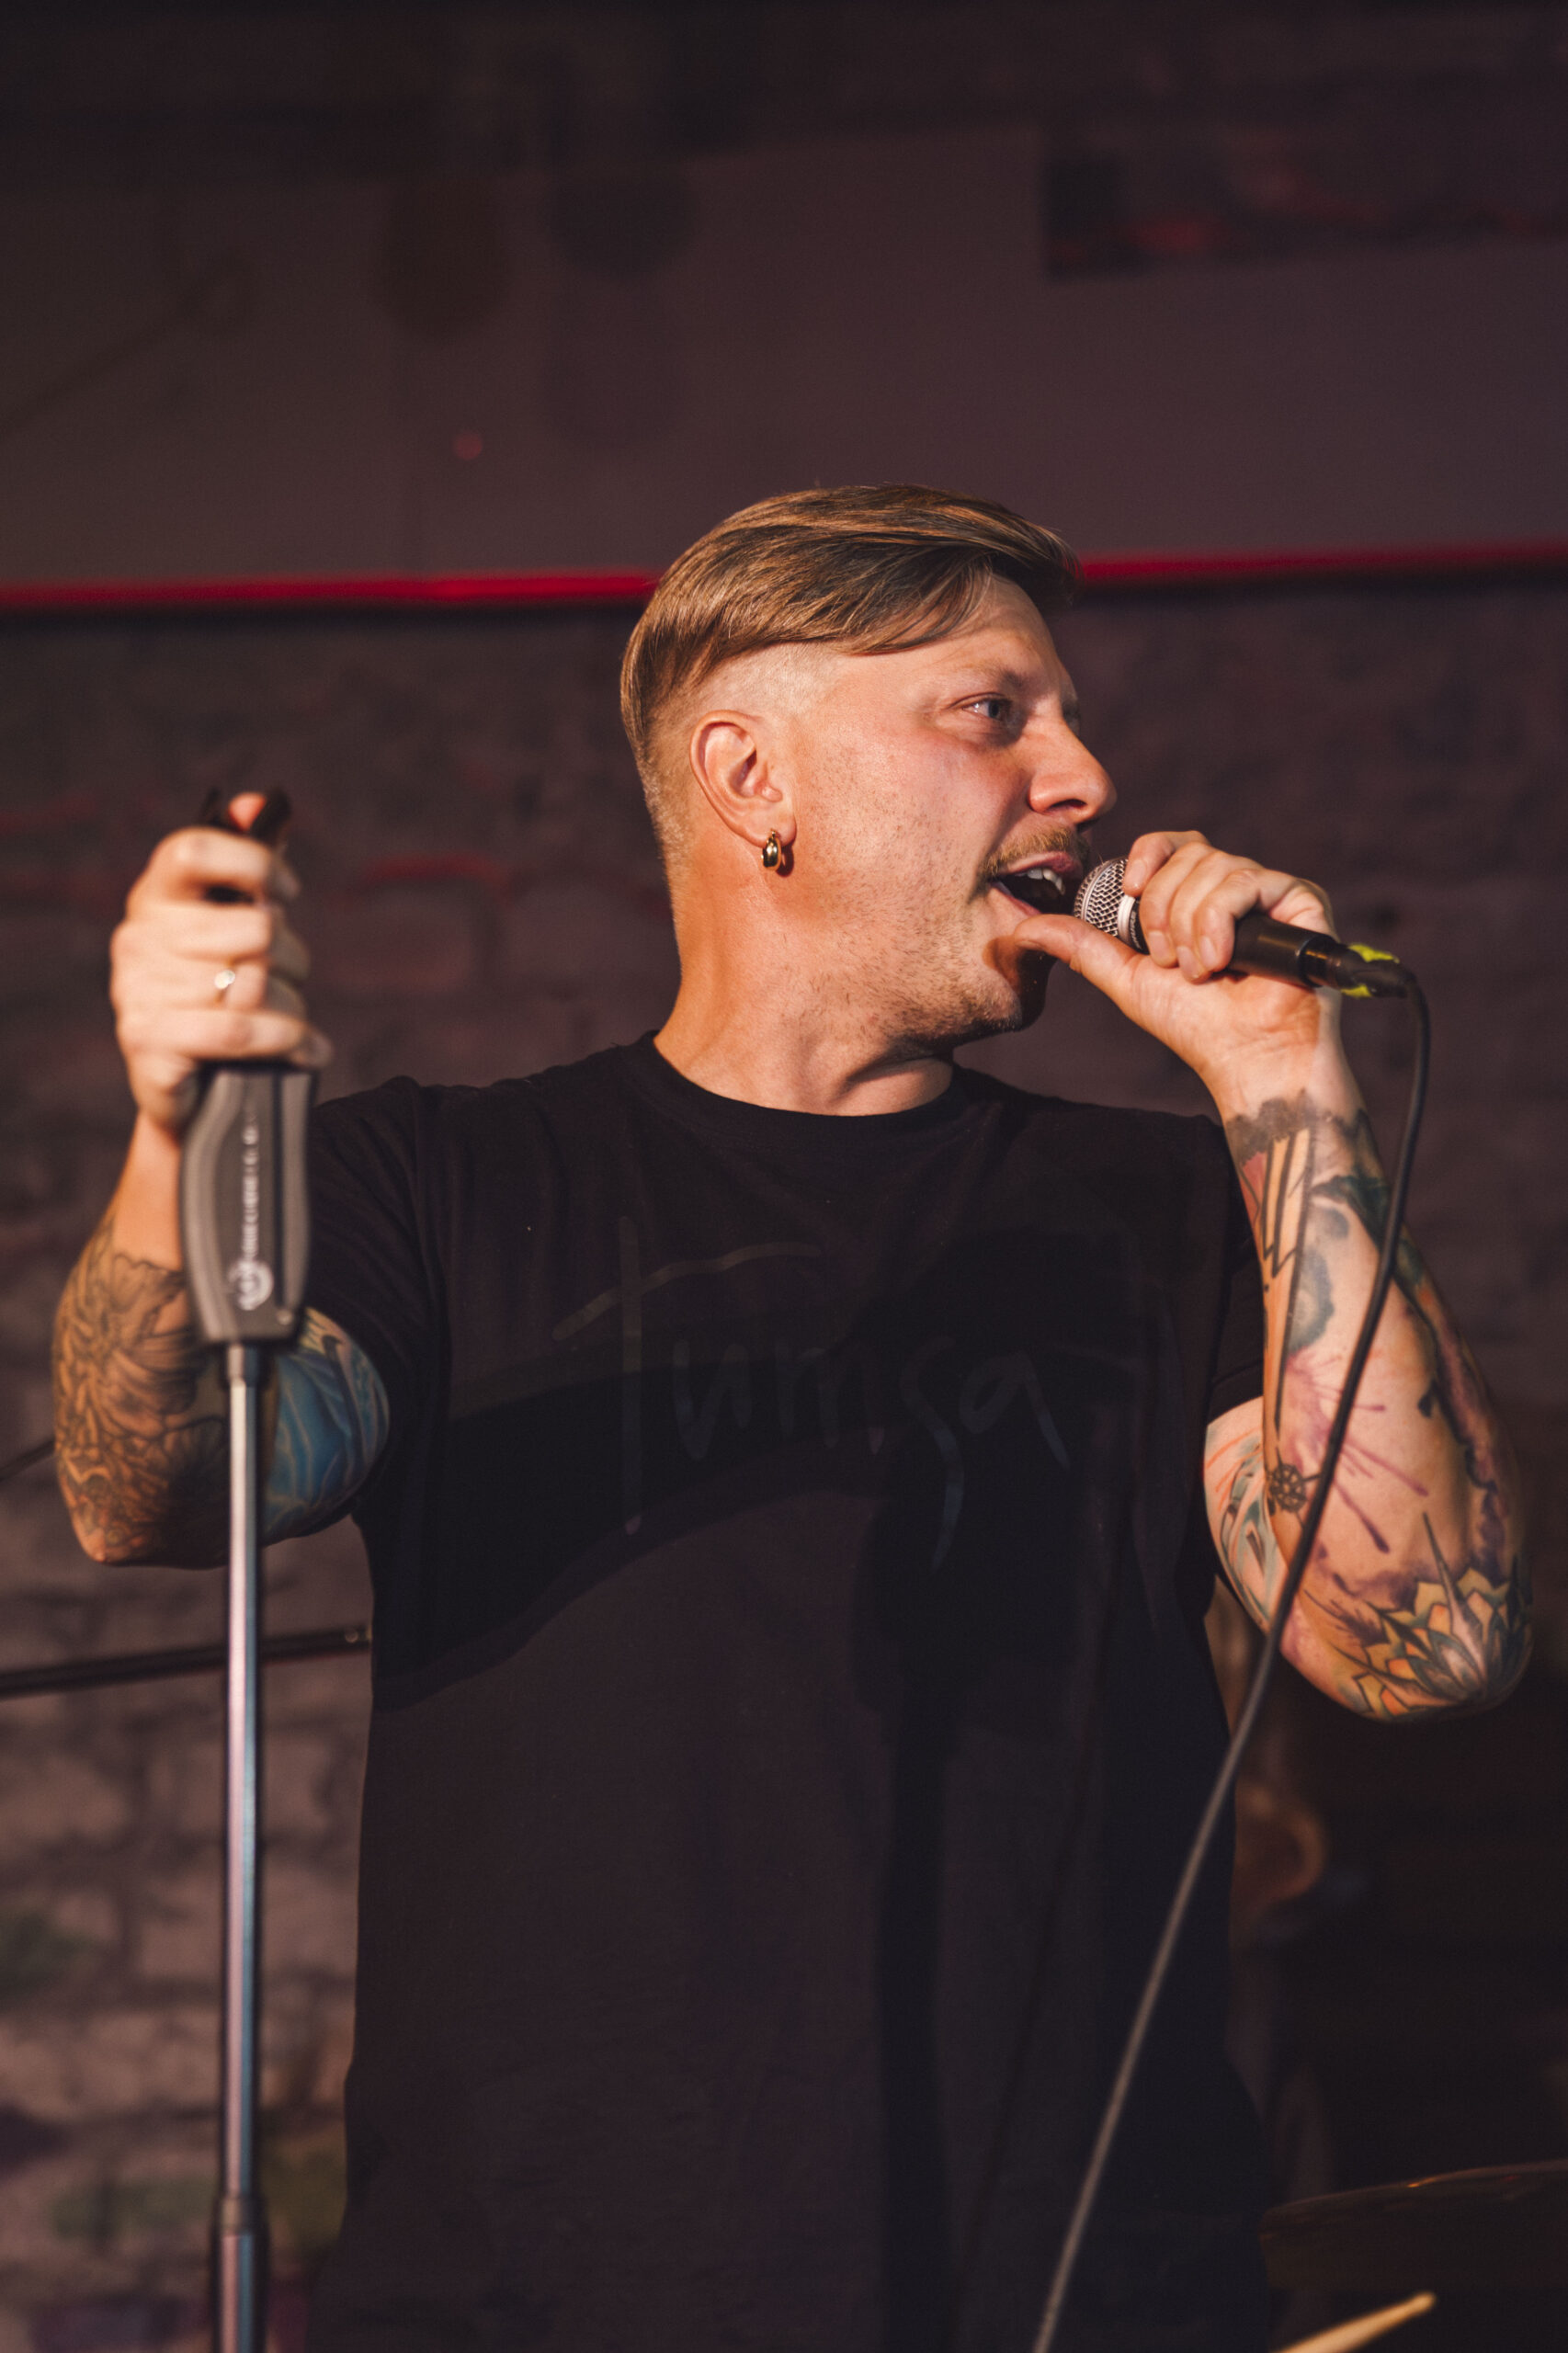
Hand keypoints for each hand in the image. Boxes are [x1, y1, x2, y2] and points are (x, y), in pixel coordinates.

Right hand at [110, 792, 330, 1136]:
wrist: (196, 1092)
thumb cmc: (222, 997)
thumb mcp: (236, 929)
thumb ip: (249, 866)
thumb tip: (257, 803)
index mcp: (154, 897)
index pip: (193, 848)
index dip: (253, 862)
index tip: (287, 892)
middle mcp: (136, 940)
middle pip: (252, 926)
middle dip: (291, 956)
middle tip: (289, 976)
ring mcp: (136, 993)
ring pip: (255, 984)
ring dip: (293, 1007)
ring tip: (292, 1021)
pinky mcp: (149, 1045)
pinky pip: (240, 1030)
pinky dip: (287, 1040)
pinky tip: (307, 1049)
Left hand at [1010, 830, 1344, 1106]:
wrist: (1247, 1059)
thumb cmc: (1195, 1026)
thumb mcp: (1127, 979)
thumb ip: (1083, 947)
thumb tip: (1025, 929)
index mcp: (1199, 897)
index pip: (1170, 844)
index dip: (1146, 857)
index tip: (1127, 891)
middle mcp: (1237, 887)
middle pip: (1187, 855)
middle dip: (1163, 910)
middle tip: (1172, 961)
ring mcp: (1271, 892)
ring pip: (1214, 867)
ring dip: (1190, 925)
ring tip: (1201, 970)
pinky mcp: (1302, 901)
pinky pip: (1248, 879)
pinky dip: (1219, 920)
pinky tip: (1221, 960)